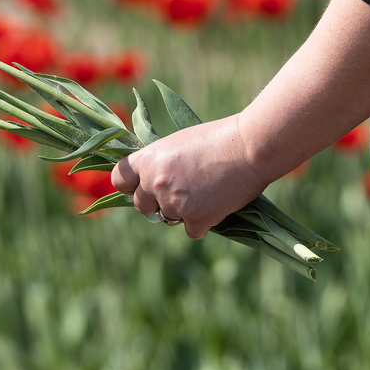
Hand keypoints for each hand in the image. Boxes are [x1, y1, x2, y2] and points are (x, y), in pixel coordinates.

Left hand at [110, 114, 266, 238]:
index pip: (119, 180)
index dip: (130, 185)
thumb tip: (147, 183)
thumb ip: (158, 164)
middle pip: (141, 206)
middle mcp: (155, 182)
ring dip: (182, 211)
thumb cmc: (216, 139)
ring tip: (205, 190)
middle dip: (156, 202)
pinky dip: (204, 222)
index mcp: (148, 160)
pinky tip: (217, 203)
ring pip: (168, 218)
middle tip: (180, 190)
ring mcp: (175, 203)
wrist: (250, 147)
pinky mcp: (197, 219)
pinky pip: (192, 230)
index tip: (140, 185)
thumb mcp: (176, 144)